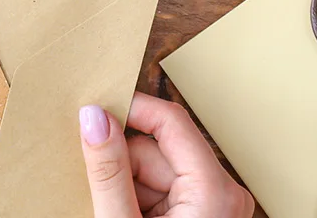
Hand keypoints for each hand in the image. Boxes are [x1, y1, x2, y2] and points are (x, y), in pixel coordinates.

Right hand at [79, 92, 254, 217]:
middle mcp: (222, 192)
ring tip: (117, 215)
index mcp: (214, 191)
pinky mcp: (202, 213)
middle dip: (123, 169)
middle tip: (104, 201)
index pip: (171, 121)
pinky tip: (128, 216)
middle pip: (156, 150)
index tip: (93, 111)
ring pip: (154, 170)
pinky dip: (137, 200)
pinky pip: (161, 189)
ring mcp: (214, 203)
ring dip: (127, 188)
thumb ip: (109, 172)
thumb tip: (94, 119)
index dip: (130, 110)